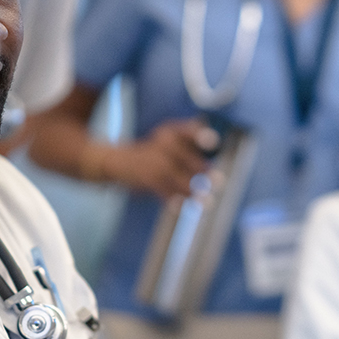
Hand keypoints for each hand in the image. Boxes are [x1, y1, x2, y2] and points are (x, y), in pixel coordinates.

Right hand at [95, 118, 213, 198]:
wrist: (119, 161)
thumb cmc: (153, 149)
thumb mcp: (167, 136)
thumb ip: (190, 137)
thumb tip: (216, 140)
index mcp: (171, 132)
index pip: (188, 130)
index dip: (201, 135)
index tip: (214, 142)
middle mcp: (163, 144)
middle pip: (186, 157)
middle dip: (203, 170)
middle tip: (219, 181)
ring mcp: (154, 162)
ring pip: (178, 178)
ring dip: (194, 191)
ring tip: (208, 202)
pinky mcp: (148, 179)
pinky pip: (165, 192)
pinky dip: (175, 201)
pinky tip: (183, 208)